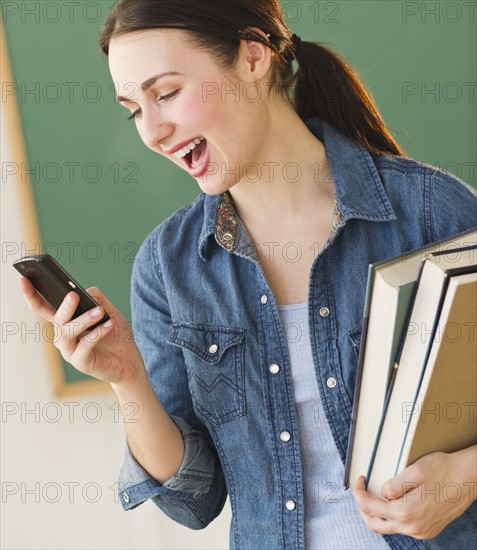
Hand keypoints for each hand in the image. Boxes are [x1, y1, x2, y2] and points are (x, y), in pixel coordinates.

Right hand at [20, 278, 143, 384]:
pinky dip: (97, 333)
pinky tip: (109, 324)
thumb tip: (87, 292)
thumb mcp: (108, 311)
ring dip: (84, 319)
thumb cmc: (115, 334)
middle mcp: (63, 336)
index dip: (31, 295)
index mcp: (65, 322)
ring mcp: (70, 351)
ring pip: (68, 333)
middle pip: (57, 319)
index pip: (43, 307)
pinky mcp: (81, 362)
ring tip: (100, 311)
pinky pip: (85, 346)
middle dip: (64, 307)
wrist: (129, 359)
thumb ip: (97, 299)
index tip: (24, 280)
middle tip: (73, 295)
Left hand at [353, 447, 476, 539]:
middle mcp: (413, 527)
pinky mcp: (428, 531)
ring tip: (375, 495)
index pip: (369, 507)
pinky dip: (393, 517)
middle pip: (375, 524)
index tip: (358, 479)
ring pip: (389, 527)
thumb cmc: (443, 470)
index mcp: (406, 512)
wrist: (467, 478)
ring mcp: (421, 532)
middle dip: (363, 507)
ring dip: (378, 513)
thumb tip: (381, 493)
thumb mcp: (414, 471)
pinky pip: (404, 527)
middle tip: (361, 490)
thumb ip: (393, 485)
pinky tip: (394, 502)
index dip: (358, 492)